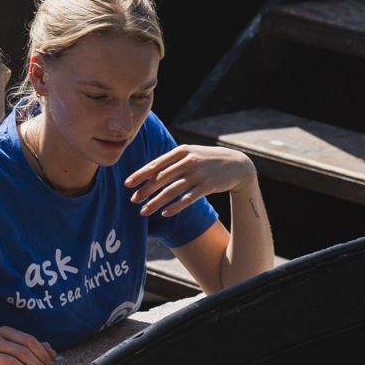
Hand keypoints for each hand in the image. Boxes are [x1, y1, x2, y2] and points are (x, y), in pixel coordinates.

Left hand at [125, 144, 254, 218]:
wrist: (236, 164)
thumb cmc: (207, 159)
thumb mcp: (190, 154)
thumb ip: (171, 161)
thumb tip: (147, 172)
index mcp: (181, 151)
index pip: (156, 164)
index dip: (140, 175)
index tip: (128, 184)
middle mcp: (189, 161)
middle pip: (161, 178)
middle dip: (145, 190)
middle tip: (133, 200)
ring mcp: (199, 174)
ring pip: (172, 190)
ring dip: (156, 202)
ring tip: (144, 211)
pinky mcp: (208, 186)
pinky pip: (188, 199)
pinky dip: (175, 207)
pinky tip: (165, 213)